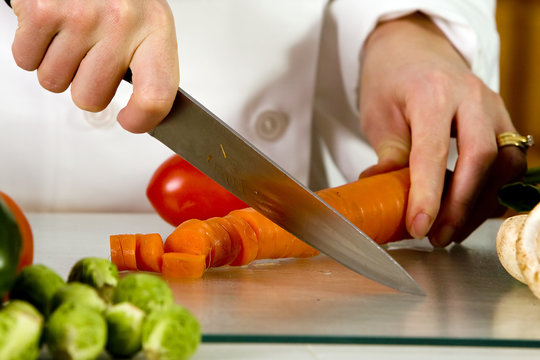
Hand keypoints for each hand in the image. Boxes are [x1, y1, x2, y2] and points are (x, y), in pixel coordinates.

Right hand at [10, 0, 178, 132]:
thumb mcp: (148, 23)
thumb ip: (149, 67)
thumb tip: (143, 112)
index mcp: (155, 29)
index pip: (156, 95)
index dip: (141, 120)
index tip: (130, 120)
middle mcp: (120, 23)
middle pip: (91, 98)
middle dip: (84, 85)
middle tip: (89, 55)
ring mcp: (80, 17)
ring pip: (54, 82)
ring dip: (57, 66)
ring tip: (70, 36)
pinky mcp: (42, 10)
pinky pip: (26, 61)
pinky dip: (32, 50)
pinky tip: (51, 28)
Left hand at [358, 12, 526, 246]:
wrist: (413, 50)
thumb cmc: (391, 81)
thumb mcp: (379, 115)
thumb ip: (389, 155)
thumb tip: (383, 194)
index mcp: (432, 92)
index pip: (433, 151)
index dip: (427, 194)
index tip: (418, 227)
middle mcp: (470, 97)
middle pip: (481, 157)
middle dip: (461, 205)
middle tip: (438, 236)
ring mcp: (492, 106)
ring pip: (504, 162)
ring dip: (481, 203)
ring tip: (452, 230)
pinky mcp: (501, 118)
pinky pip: (509, 159)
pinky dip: (493, 189)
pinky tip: (470, 210)